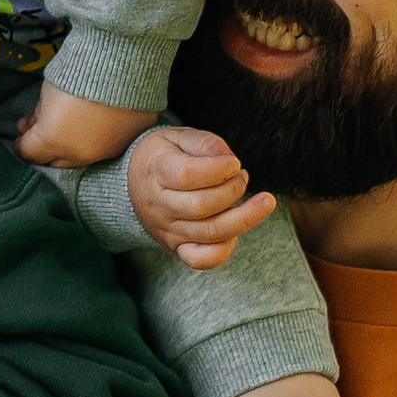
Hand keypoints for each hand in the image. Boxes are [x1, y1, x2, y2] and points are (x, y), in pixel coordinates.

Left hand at [14, 85, 139, 172]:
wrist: (123, 67)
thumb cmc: (77, 74)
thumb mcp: (48, 92)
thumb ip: (40, 113)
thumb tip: (36, 122)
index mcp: (52, 140)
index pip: (28, 153)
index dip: (22, 144)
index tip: (22, 135)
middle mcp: (77, 154)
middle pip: (54, 161)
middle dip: (46, 149)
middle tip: (42, 130)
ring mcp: (103, 152)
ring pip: (81, 158)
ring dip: (72, 145)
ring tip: (70, 124)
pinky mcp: (123, 145)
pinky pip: (103, 150)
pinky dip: (95, 140)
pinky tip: (95, 124)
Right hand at [125, 122, 279, 267]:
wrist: (133, 185)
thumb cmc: (163, 156)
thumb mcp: (178, 137)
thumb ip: (204, 143)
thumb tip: (228, 159)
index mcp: (155, 171)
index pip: (187, 175)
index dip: (219, 169)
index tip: (233, 163)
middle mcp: (158, 205)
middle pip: (203, 206)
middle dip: (234, 190)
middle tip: (242, 176)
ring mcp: (167, 230)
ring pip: (211, 233)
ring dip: (245, 217)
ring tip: (263, 201)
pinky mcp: (177, 247)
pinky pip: (202, 260)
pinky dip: (225, 249)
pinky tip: (237, 231)